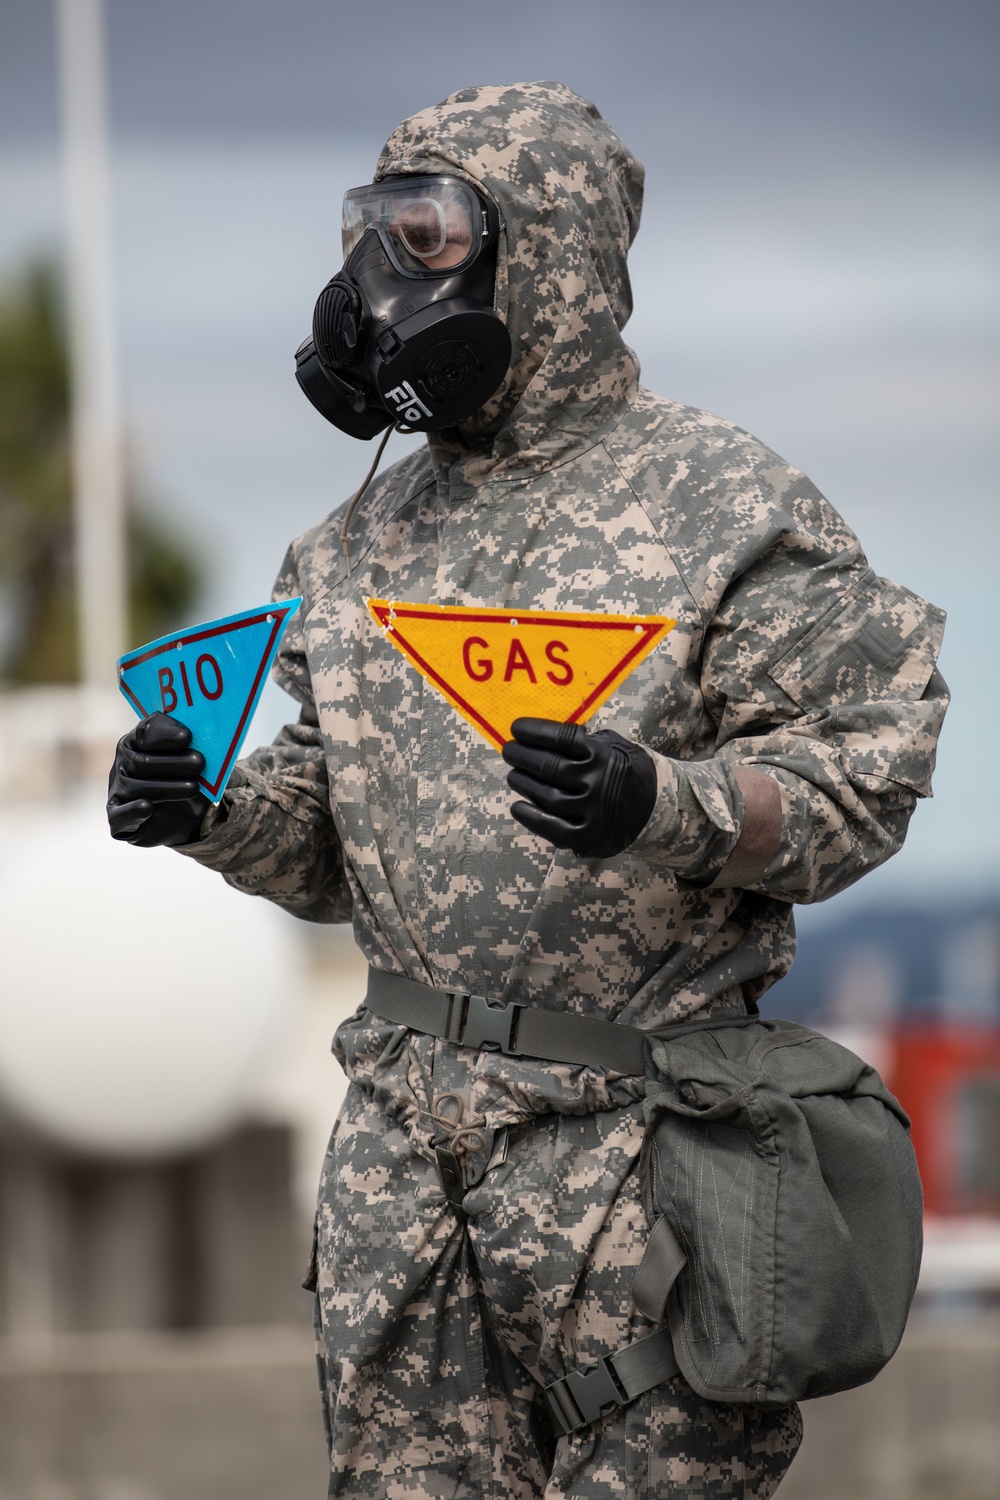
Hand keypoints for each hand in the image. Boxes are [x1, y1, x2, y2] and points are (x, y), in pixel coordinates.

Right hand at [107, 713, 209, 847]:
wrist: (179, 816)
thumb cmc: (183, 779)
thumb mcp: (190, 760)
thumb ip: (193, 748)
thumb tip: (212, 739)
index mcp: (138, 741)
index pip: (146, 732)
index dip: (165, 734)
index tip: (187, 737)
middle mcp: (124, 764)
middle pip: (143, 761)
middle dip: (174, 762)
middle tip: (199, 762)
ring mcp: (119, 790)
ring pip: (137, 788)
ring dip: (167, 788)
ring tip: (193, 788)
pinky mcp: (118, 818)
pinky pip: (120, 815)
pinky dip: (132, 811)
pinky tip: (147, 807)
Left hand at [502, 717, 656, 858]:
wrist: (657, 809)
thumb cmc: (625, 771)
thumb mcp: (614, 746)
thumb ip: (584, 740)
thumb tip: (541, 735)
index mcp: (604, 754)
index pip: (562, 738)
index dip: (535, 732)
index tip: (516, 728)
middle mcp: (599, 782)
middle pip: (549, 767)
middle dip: (522, 756)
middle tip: (509, 751)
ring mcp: (594, 811)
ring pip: (547, 796)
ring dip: (523, 784)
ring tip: (513, 775)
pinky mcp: (590, 837)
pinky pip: (552, 828)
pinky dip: (531, 817)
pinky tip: (518, 806)